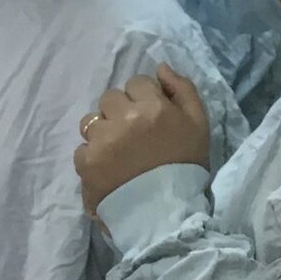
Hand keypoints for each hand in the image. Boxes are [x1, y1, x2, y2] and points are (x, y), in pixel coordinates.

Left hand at [75, 65, 210, 215]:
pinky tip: (108, 169)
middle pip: (110, 98)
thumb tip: (159, 67)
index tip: (149, 118)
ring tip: (118, 152)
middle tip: (133, 136)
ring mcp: (102, 140)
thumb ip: (182, 89)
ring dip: (102, 131)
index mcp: (153, 106)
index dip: (143, 98)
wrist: (165, 213)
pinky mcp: (86, 162)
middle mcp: (124, 118)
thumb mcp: (199, 124)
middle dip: (120, 112)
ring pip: (91, 120)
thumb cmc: (186, 166)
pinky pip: (81, 148)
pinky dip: (92, 156)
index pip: (136, 82)